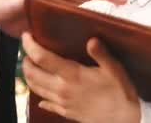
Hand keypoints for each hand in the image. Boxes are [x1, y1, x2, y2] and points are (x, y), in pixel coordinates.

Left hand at [22, 32, 140, 122]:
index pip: (42, 58)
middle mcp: (63, 89)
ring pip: (35, 89)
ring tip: (31, 65)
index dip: (30, 46)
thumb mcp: (114, 69)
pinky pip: (46, 103)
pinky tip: (41, 92)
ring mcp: (62, 102)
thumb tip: (91, 40)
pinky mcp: (66, 112)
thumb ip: (101, 54)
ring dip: (29, 76)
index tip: (26, 35)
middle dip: (25, 61)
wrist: (124, 120)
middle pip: (32, 74)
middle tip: (27, 51)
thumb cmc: (120, 92)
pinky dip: (39, 95)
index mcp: (73, 75)